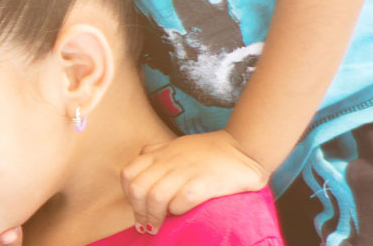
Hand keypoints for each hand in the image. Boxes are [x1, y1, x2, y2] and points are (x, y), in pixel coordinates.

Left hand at [121, 130, 267, 232]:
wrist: (244, 147)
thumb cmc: (209, 151)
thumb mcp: (176, 145)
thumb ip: (157, 152)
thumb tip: (140, 162)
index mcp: (159, 154)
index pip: (128, 174)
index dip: (128, 195)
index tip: (137, 207)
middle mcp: (169, 161)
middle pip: (138, 189)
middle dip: (138, 211)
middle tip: (145, 224)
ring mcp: (186, 171)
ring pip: (155, 197)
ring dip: (154, 216)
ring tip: (158, 227)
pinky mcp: (205, 183)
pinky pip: (181, 201)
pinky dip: (176, 211)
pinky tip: (181, 213)